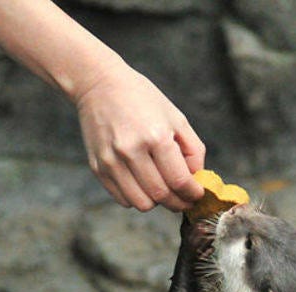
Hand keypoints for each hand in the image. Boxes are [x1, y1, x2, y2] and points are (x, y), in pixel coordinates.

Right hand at [74, 62, 205, 211]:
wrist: (98, 84)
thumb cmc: (143, 99)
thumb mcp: (176, 118)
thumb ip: (193, 151)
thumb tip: (196, 181)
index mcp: (156, 137)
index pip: (180, 181)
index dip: (193, 194)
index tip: (197, 195)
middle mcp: (131, 151)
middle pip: (161, 196)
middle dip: (178, 203)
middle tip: (185, 199)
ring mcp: (111, 161)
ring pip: (141, 204)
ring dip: (157, 202)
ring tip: (163, 189)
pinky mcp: (98, 167)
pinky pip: (123, 199)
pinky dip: (137, 198)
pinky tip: (143, 184)